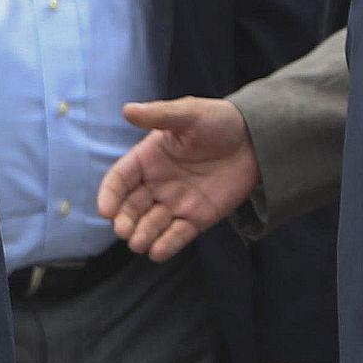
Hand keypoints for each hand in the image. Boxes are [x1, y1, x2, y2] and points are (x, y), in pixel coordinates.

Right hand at [97, 98, 258, 259]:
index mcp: (147, 159)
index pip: (119, 180)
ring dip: (142, 235)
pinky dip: (167, 245)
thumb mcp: (188, 113)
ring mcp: (176, 202)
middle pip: (131, 206)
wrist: (257, 139)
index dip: (110, 195)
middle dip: (124, 220)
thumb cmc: (219, 121)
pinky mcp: (198, 217)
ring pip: (151, 224)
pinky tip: (157, 253)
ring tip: (139, 244)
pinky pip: (178, 235)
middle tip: (124, 231)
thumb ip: (159, 115)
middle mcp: (156, 183)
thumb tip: (127, 110)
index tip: (105, 211)